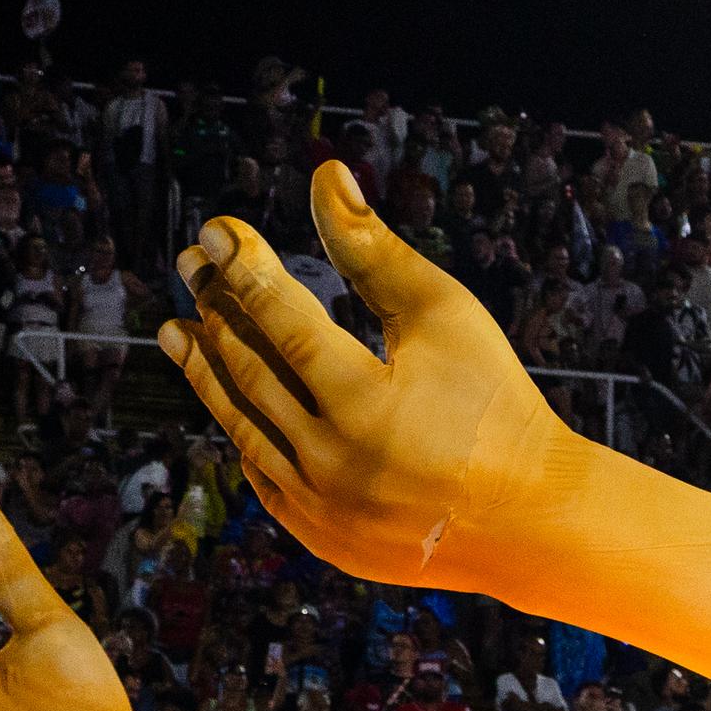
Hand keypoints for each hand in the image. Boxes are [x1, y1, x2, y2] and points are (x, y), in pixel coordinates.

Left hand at [157, 163, 573, 589]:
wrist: (530, 517)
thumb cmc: (494, 401)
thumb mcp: (444, 314)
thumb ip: (375, 249)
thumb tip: (326, 174)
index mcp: (366, 402)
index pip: (281, 321)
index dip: (243, 270)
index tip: (214, 233)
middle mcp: (333, 461)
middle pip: (249, 370)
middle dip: (216, 309)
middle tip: (191, 267)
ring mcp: (322, 507)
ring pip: (243, 426)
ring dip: (206, 370)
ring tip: (179, 327)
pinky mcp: (321, 535)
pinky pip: (262, 474)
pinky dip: (243, 430)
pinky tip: (226, 394)